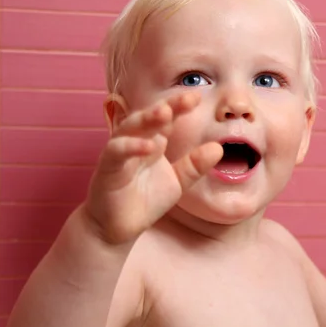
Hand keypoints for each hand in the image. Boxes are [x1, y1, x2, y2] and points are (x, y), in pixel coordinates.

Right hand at [83, 92, 222, 243]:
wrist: (118, 228)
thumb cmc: (145, 201)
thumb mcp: (177, 182)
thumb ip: (194, 165)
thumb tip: (218, 148)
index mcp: (153, 142)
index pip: (167, 118)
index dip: (180, 106)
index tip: (198, 97)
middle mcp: (136, 141)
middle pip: (150, 117)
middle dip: (168, 106)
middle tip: (188, 98)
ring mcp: (119, 153)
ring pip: (129, 128)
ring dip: (146, 119)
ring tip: (165, 112)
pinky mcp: (107, 168)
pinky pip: (116, 152)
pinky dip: (130, 146)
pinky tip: (147, 147)